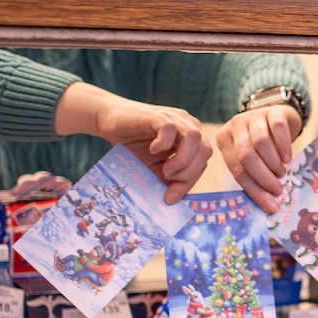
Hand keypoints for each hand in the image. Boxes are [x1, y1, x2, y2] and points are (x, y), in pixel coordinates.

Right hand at [56, 83, 210, 202]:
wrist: (111, 122)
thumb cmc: (134, 147)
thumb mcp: (153, 169)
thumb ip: (168, 182)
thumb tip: (176, 201)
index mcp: (192, 140)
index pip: (203, 161)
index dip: (190, 181)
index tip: (170, 196)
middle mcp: (188, 126)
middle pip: (205, 151)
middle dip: (188, 172)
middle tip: (166, 178)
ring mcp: (175, 119)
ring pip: (195, 138)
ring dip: (182, 160)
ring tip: (164, 168)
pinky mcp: (157, 116)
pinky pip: (170, 128)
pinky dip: (163, 144)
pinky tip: (152, 150)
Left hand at [215, 105, 300, 212]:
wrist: (277, 116)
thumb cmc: (263, 144)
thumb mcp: (252, 156)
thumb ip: (254, 174)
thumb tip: (270, 204)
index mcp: (225, 141)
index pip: (237, 169)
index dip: (254, 189)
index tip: (270, 204)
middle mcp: (235, 126)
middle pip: (246, 156)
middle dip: (263, 177)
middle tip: (278, 190)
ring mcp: (253, 116)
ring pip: (261, 143)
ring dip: (273, 163)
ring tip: (282, 173)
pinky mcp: (273, 111)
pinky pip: (278, 129)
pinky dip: (284, 146)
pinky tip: (288, 158)